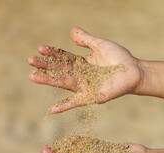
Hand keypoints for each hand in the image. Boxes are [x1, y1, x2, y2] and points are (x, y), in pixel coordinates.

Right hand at [27, 27, 142, 113]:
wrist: (134, 71)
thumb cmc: (119, 58)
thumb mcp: (100, 45)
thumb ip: (86, 40)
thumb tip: (71, 31)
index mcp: (82, 63)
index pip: (63, 57)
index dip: (52, 53)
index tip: (39, 48)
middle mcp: (80, 75)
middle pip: (59, 70)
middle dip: (45, 66)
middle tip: (29, 61)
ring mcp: (84, 87)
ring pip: (63, 83)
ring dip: (48, 81)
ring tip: (32, 76)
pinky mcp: (91, 97)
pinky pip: (75, 103)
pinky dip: (63, 106)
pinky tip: (50, 110)